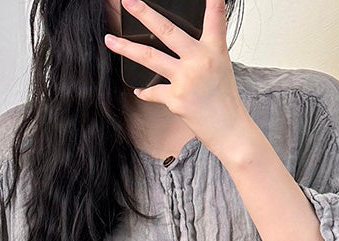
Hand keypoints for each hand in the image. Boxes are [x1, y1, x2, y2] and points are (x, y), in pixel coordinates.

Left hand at [103, 0, 251, 160]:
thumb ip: (204, 47)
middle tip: (127, 1)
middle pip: (167, 31)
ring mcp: (186, 79)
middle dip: (144, 13)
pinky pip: (153, 91)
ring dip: (126, 48)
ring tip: (109, 39)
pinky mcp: (176, 99)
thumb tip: (181, 40)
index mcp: (214, 49)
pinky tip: (139, 90)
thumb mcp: (221, 65)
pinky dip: (145, 91)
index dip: (212, 1)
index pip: (214, 17)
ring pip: (150, 58)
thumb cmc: (223, 98)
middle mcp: (199, 60)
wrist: (228, 129)